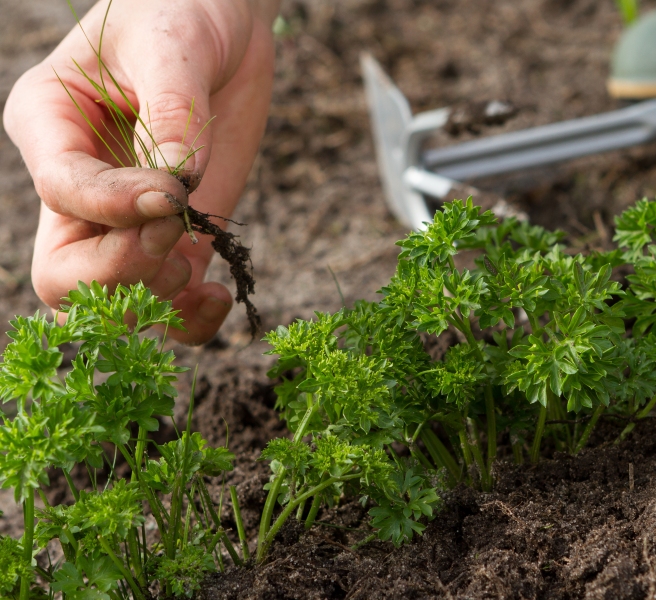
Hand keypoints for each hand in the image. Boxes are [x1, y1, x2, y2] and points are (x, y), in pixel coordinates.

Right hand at [3, 0, 277, 343]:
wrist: (222, 27)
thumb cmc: (179, 14)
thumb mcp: (170, 45)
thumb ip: (171, 112)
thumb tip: (179, 181)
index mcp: (50, 131)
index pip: (64, 196)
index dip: (115, 208)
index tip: (173, 191)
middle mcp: (81, 189)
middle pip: (65, 277)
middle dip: (122, 272)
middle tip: (173, 232)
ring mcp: (127, 223)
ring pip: (113, 304)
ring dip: (158, 298)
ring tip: (196, 251)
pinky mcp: (175, 238)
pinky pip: (168, 306)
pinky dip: (190, 321)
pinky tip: (220, 296)